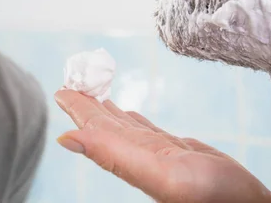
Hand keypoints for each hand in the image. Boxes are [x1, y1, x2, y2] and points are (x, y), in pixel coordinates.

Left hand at [55, 90, 270, 202]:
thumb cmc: (209, 196)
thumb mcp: (157, 172)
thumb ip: (110, 154)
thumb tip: (62, 139)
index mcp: (127, 155)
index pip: (92, 125)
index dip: (76, 106)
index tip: (61, 87)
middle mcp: (136, 153)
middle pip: (103, 122)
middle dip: (86, 101)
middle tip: (72, 79)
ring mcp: (155, 152)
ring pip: (121, 124)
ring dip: (104, 107)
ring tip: (91, 91)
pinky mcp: (176, 150)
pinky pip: (144, 129)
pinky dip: (130, 117)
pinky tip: (125, 111)